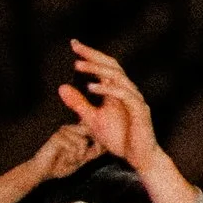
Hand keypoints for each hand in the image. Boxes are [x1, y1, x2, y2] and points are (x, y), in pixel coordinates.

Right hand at [27, 122, 100, 181]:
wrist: (42, 171)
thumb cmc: (60, 165)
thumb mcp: (82, 159)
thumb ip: (92, 152)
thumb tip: (106, 146)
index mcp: (76, 132)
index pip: (93, 129)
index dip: (99, 140)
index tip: (96, 152)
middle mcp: (70, 129)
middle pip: (90, 132)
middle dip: (92, 147)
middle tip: (83, 158)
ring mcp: (63, 131)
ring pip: (83, 141)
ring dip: (78, 156)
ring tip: (69, 160)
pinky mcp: (57, 137)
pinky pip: (73, 147)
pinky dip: (71, 157)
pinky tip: (63, 160)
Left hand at [58, 40, 165, 173]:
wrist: (139, 157)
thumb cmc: (120, 138)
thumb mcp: (91, 120)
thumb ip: (78, 103)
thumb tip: (61, 87)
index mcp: (118, 91)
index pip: (104, 67)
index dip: (90, 55)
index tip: (74, 45)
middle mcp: (128, 91)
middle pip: (112, 65)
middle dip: (93, 55)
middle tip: (75, 47)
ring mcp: (135, 100)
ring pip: (118, 77)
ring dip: (97, 69)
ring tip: (79, 65)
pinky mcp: (140, 111)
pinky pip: (125, 95)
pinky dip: (108, 89)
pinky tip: (91, 87)